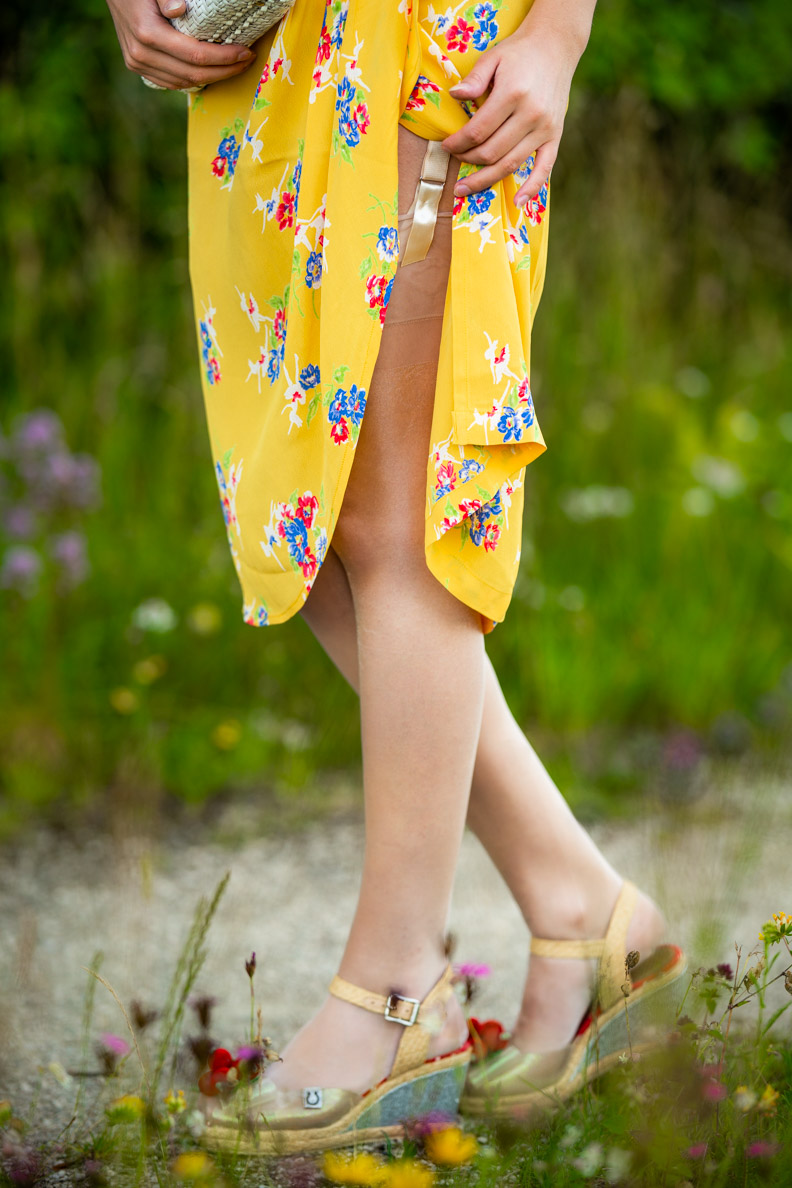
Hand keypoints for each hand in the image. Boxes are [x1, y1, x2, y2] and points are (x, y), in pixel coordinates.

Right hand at [105, 0, 256, 90]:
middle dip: (224, 71)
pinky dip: (193, 80)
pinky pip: (171, 82)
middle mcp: (141, 55)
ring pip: (183, 82)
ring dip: (212, 78)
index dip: (224, 58)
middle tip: (246, 61)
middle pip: (193, 74)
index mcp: (147, 33)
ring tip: (233, 67)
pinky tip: (210, 72)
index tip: (246, 52)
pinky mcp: (136, 66)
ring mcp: (137, 63)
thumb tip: (179, 8)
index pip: (195, 55)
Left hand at [442, 23, 581, 206]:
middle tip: (455, 159)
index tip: (445, 146)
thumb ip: (474, 78)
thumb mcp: (493, 57)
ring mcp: (545, 129)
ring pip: (510, 165)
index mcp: (513, 94)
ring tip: (465, 188)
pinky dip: (531, 189)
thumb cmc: (519, 53)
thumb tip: (455, 96)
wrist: (556, 47)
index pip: (478, 131)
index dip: (458, 143)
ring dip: (485, 180)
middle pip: (492, 152)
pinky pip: (544, 169)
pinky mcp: (555, 136)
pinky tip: (517, 204)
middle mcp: (531, 115)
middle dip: (468, 160)